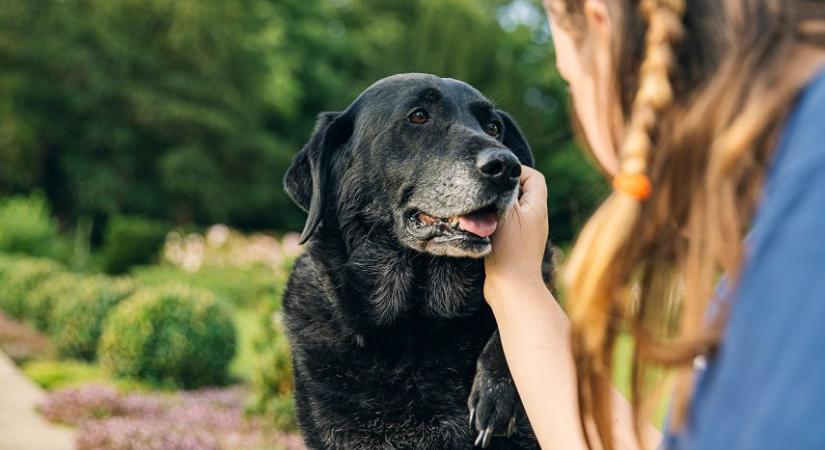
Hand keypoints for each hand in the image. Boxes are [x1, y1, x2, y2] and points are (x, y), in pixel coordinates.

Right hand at [485, 166, 548, 302]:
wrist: (512, 288)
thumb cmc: (509, 249)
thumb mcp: (505, 212)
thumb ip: (504, 191)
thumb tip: (500, 176)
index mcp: (537, 207)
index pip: (534, 177)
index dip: (517, 171)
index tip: (496, 177)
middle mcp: (536, 218)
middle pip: (522, 192)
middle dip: (503, 189)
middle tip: (486, 193)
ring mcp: (527, 233)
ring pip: (512, 209)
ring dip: (496, 207)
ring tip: (481, 212)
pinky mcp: (516, 247)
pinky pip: (507, 226)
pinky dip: (494, 223)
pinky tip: (481, 229)